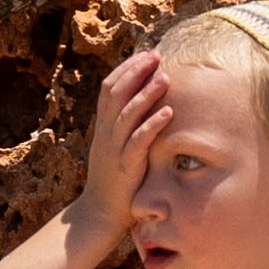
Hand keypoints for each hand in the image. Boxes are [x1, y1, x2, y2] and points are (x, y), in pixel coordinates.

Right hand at [75, 47, 177, 258]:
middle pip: (116, 93)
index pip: (110, 88)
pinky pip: (138, 142)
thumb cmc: (113, 181)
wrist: (99, 214)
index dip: (127, 69)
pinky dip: (153, 125)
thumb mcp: (114, 148)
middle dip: (136, 71)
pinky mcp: (126, 167)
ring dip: (146, 94)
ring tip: (165, 78)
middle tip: (156, 55)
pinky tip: (169, 113)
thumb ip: (124, 127)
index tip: (146, 54)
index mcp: (102, 127)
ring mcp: (114, 149)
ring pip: (127, 114)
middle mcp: (105, 133)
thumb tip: (140, 107)